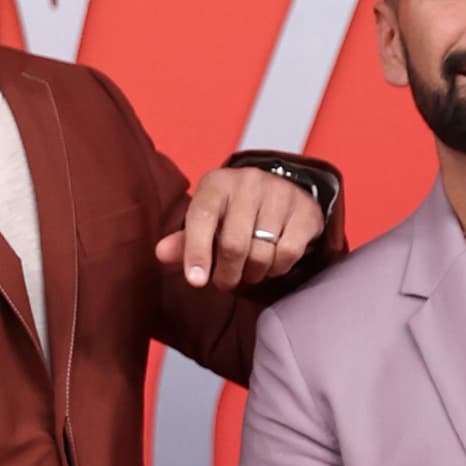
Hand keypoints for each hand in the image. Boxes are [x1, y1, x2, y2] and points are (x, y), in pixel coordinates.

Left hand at [156, 170, 323, 291]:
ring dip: (253, 273)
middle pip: (233, 245)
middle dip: (227, 274)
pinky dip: (277, 268)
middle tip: (225, 283)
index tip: (196, 281)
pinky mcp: (304, 209)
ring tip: (249, 270)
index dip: (197, 252)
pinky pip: (287, 253)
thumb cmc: (233, 214)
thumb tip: (161, 254)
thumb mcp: (206, 223)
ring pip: (262, 253)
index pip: (202, 217)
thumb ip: (183, 241)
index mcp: (217, 183)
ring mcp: (279, 193)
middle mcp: (248, 182)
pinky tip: (272, 262)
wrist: (279, 193)